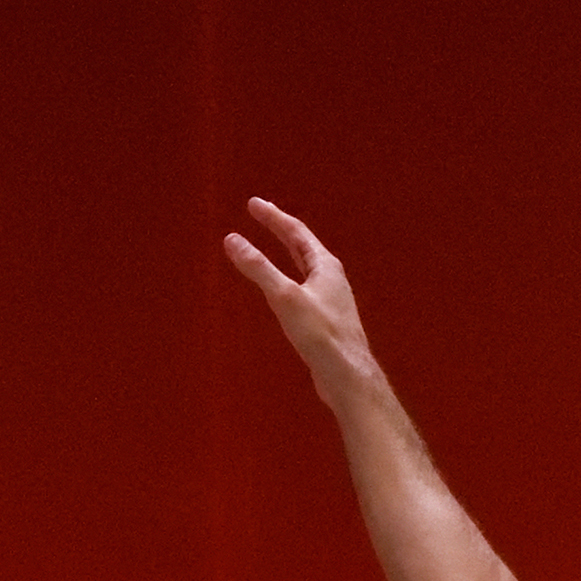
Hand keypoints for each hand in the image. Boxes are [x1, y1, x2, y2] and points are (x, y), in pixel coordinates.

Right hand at [220, 198, 372, 378]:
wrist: (348, 377)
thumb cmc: (319, 334)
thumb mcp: (285, 297)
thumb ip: (259, 268)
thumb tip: (232, 239)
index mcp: (325, 265)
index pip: (295, 232)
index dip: (273, 217)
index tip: (252, 203)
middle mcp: (331, 278)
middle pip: (302, 247)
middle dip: (280, 230)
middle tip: (259, 216)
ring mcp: (331, 300)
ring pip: (305, 269)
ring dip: (287, 255)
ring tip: (271, 247)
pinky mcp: (327, 321)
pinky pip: (304, 290)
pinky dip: (289, 279)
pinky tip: (283, 291)